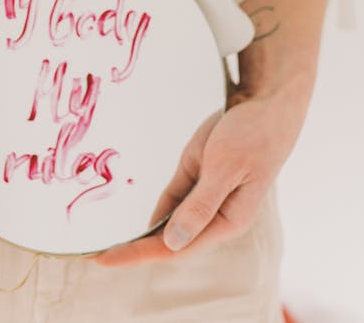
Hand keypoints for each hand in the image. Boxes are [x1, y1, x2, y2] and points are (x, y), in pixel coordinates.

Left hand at [90, 76, 312, 265]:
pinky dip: (156, 211)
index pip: (175, 248)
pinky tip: (137, 225)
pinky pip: (172, 200)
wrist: (266, 105)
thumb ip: (200, 207)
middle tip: (96, 257)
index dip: (138, 254)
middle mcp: (215, 215)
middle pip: (169, 241)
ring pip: (168, 222)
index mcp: (227, 221)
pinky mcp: (198, 175)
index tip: (106, 259)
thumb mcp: (225, 169)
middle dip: (135, 250)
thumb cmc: (253, 136)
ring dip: (143, 234)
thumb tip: (172, 242)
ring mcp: (205, 195)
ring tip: (111, 247)